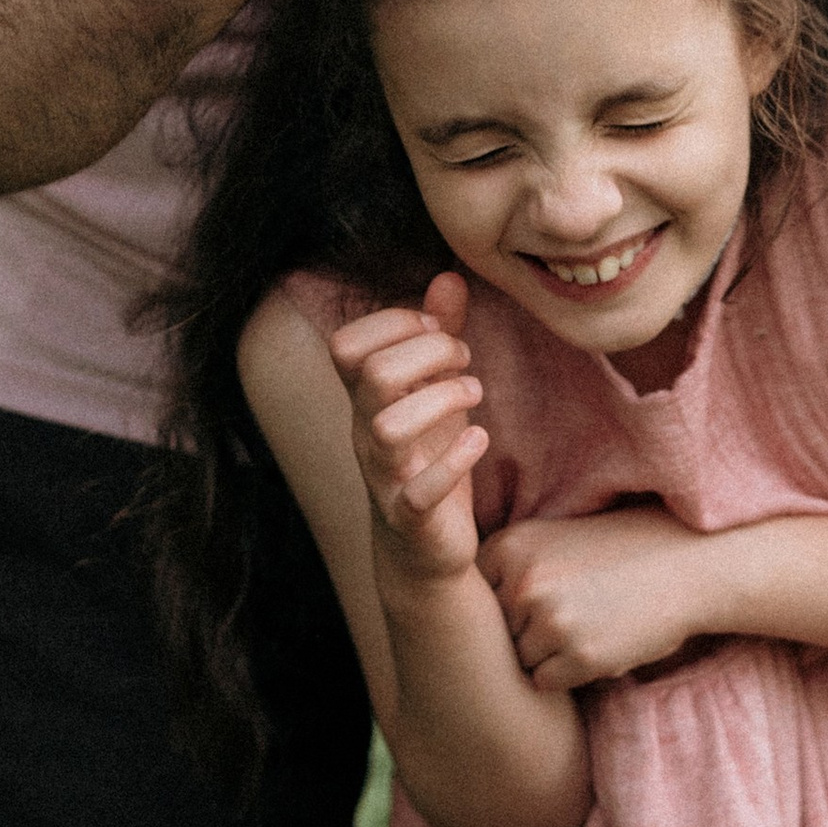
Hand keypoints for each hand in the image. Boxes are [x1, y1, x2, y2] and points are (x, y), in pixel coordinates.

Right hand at [328, 274, 488, 582]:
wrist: (424, 549)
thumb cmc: (429, 458)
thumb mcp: (436, 391)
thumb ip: (439, 336)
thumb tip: (448, 277)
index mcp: (366, 400)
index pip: (348, 344)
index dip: (395, 323)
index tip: (439, 330)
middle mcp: (366, 434)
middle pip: (372, 374)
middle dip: (429, 354)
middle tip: (465, 362)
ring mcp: (385, 477)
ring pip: (387, 428)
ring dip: (443, 400)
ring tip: (475, 397)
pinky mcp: (411, 517)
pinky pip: (419, 491)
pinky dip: (455, 460)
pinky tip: (479, 442)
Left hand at [479, 504, 718, 693]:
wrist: (685, 564)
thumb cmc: (615, 552)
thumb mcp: (552, 539)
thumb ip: (506, 566)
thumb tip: (450, 615)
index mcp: (510, 545)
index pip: (475, 597)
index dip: (506, 603)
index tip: (538, 595)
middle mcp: (524, 582)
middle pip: (495, 632)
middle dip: (526, 631)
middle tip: (572, 608)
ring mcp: (551, 620)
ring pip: (518, 660)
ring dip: (547, 653)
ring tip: (587, 622)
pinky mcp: (579, 656)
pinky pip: (544, 682)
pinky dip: (567, 673)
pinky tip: (598, 642)